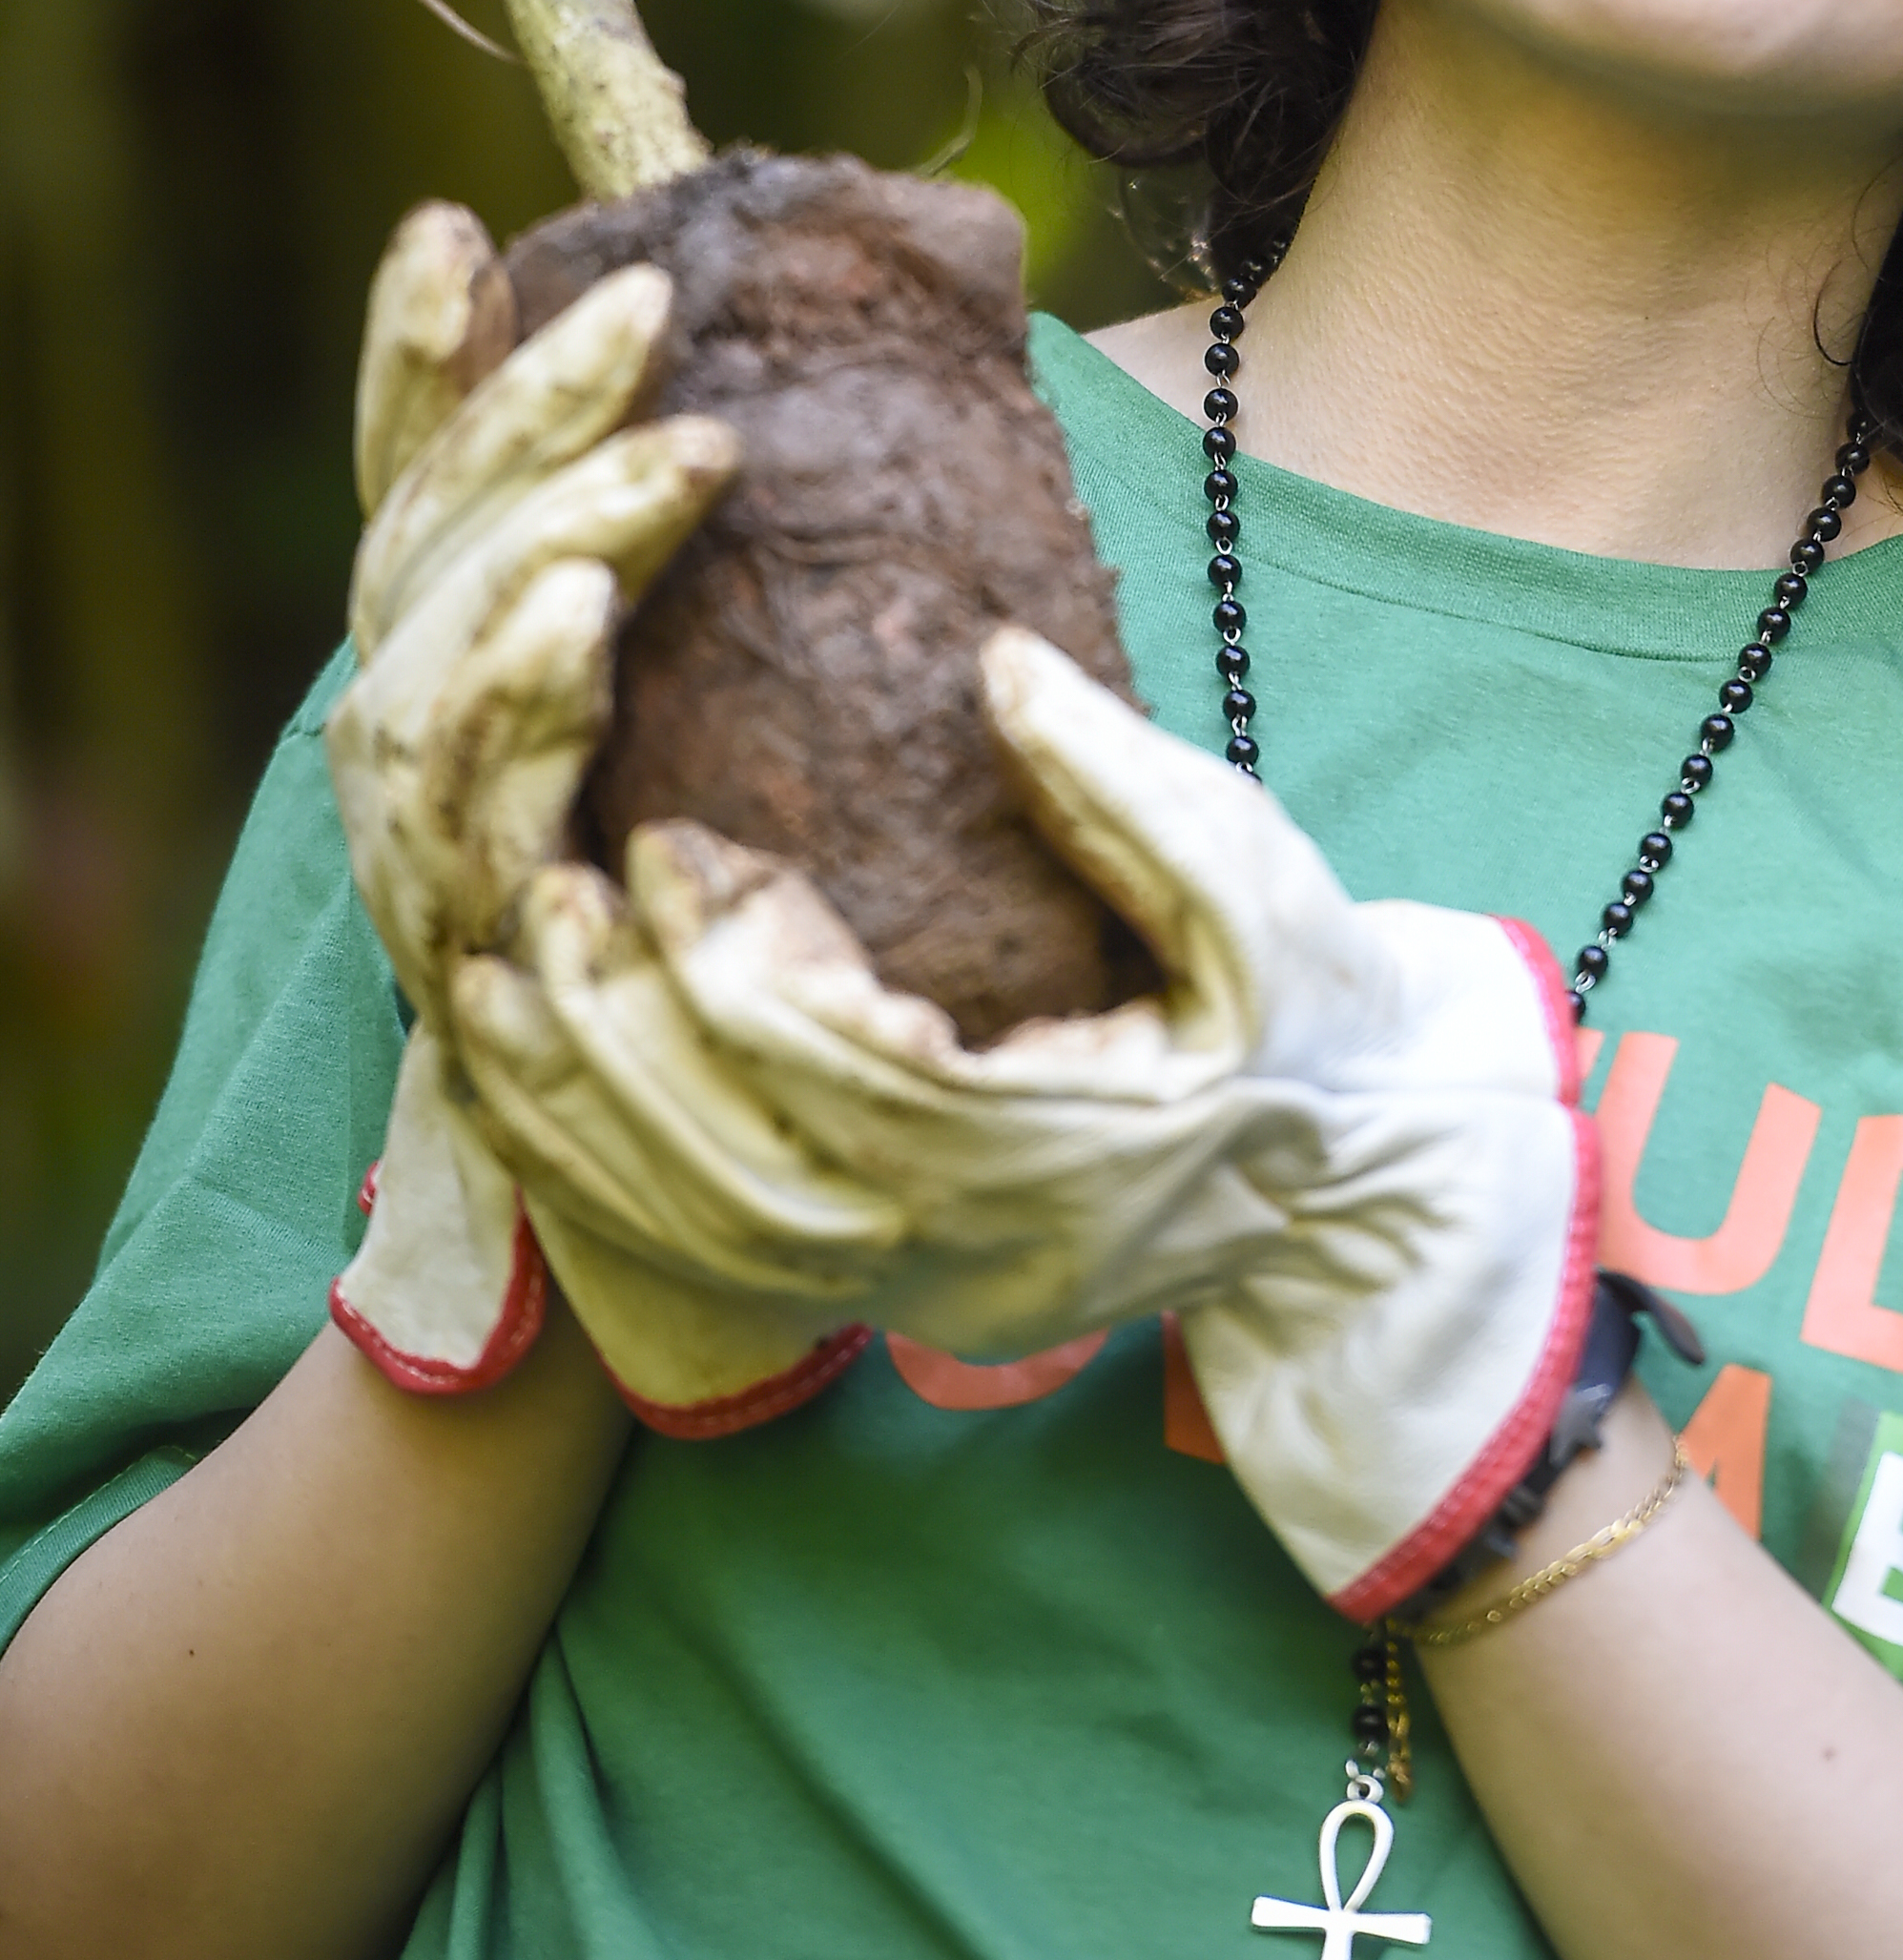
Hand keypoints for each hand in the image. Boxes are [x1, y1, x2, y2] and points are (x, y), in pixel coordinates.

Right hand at [324, 204, 865, 1430]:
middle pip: (419, 551)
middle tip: (646, 312)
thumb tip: (885, 390)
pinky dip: (515, 709)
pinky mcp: (471, 967)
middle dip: (519, 416)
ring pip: (421, 667)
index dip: (423, 369)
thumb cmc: (818, 959)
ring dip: (533, 541)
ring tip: (660, 462)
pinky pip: (469, 815)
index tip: (459, 229)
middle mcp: (423, 761)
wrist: (773, 1235)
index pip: (428, 496)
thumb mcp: (797, 744)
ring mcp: (428, 868)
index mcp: (494, 684)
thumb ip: (786, 600)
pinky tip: (584, 626)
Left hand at [446, 628, 1598, 1608]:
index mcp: (1066, 1146)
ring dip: (579, 1120)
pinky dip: (600, 1186)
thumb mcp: (1255, 876)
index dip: (739, 964)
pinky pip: (707, 1271)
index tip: (671, 837)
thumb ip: (1123, 778)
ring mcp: (924, 1294)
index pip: (855, 1078)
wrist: (1359, 1171)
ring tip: (486, 984)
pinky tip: (531, 1081)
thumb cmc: (1309, 1004)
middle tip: (536, 901)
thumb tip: (994, 665)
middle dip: (618, 1042)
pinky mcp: (891, 1294)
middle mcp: (974, 1252)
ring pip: (699, 1246)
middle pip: (741, 1183)